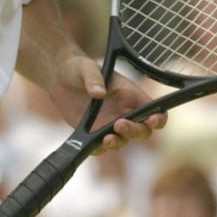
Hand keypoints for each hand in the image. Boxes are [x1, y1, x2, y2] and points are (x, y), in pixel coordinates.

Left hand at [48, 54, 166, 152]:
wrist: (59, 78)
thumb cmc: (78, 68)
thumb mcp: (85, 67)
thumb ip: (93, 78)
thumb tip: (98, 93)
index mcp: (129, 94)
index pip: (153, 109)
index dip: (158, 118)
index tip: (152, 120)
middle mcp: (123, 111)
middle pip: (142, 130)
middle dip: (136, 131)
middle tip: (119, 125)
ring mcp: (109, 123)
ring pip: (123, 140)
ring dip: (119, 142)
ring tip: (106, 138)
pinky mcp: (94, 132)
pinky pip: (102, 147)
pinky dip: (101, 149)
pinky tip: (95, 145)